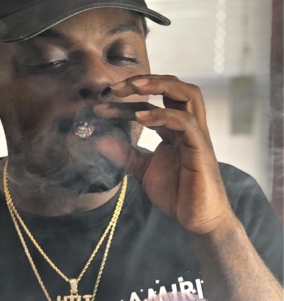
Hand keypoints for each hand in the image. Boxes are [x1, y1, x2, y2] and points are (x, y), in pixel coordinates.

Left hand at [95, 75, 233, 233]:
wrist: (196, 218)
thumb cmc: (176, 193)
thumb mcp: (143, 170)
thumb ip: (126, 154)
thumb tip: (101, 141)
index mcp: (173, 131)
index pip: (150, 106)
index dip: (124, 104)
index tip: (99, 107)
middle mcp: (187, 127)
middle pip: (174, 88)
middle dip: (146, 81)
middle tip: (116, 87)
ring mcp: (196, 135)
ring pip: (187, 95)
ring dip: (159, 86)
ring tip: (132, 87)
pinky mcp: (201, 147)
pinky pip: (185, 122)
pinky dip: (162, 116)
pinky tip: (140, 118)